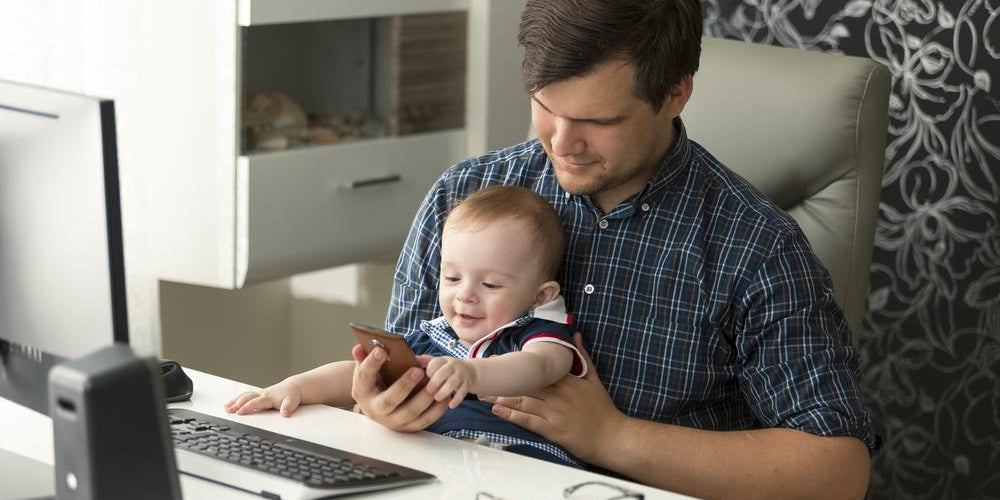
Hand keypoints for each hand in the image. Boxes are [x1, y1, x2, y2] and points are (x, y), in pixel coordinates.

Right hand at [225, 379, 302, 416]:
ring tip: (226, 407)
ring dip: (234, 401)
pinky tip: (231, 404)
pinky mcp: (258, 395)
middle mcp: (262, 394)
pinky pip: (246, 396)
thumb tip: (285, 413)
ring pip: (244, 396)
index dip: (246, 407)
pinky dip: (237, 399)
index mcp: (268, 397)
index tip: (239, 413)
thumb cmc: (291, 395)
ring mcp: (259, 394)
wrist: (293, 388)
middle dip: (236, 404)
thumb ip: (288, 407)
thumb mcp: (292, 402)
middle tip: (228, 411)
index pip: (254, 402)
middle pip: (246, 398)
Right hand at [350, 344, 448, 431]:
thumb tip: (359, 347)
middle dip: (404, 385)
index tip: (381, 350)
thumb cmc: (375, 384)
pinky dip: (437, 409)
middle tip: (418, 370)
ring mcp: (393, 421)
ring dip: (425, 398)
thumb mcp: (366, 371)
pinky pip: (425, 420)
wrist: (378, 408)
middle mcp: (376, 410)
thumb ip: (364, 359)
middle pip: (389, 400)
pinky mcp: (408, 427)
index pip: (364, 376)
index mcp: (362, 392)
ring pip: (410, 412)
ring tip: (435, 382)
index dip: (371, 363)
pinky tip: (445, 395)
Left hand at [424, 357, 477, 407]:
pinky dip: (457, 399)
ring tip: (437, 398)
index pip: (436, 362)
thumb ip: (424, 361)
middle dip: (436, 381)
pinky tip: (451, 406)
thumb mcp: (438, 362)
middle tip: (428, 390)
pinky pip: (463, 392)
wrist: (470, 372)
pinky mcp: (466, 385)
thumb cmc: (447, 369)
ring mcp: (461, 375)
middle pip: (445, 371)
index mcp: (444, 360)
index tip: (423, 377)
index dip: (429, 370)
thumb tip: (407, 357)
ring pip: (454, 382)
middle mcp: (453, 366)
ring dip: (445, 390)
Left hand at [479, 332, 624, 461]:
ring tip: (483, 393)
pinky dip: (511, 414)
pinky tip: (497, 410)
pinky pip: (527, 420)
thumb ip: (582, 356)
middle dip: (504, 380)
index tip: (500, 361)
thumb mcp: (594, 378)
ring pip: (522, 400)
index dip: (516, 366)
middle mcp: (557, 393)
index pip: (536, 370)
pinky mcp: (551, 428)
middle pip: (524, 384)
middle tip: (485, 376)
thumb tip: (575, 334)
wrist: (612, 435)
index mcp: (565, 380)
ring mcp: (553, 411)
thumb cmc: (603, 409)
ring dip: (500, 396)